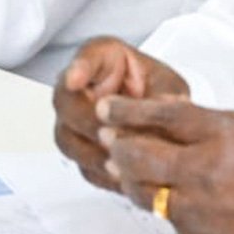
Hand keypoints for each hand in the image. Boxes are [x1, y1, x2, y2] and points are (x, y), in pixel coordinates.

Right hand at [53, 37, 188, 190]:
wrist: (158, 118)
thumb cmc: (157, 91)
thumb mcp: (168, 85)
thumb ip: (165, 94)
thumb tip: (167, 105)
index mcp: (102, 59)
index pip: (84, 57)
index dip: (77, 69)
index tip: (75, 79)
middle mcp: (78, 88)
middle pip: (66, 103)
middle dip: (89, 122)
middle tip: (110, 133)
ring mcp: (73, 120)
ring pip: (68, 139)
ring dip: (93, 153)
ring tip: (120, 163)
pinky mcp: (80, 151)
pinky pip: (81, 164)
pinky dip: (101, 173)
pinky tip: (122, 176)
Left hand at [99, 98, 233, 233]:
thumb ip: (218, 121)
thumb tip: (182, 115)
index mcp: (222, 136)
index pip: (161, 116)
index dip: (128, 110)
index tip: (108, 107)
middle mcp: (204, 172)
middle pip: (139, 155)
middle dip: (117, 144)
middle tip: (108, 136)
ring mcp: (200, 210)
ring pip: (145, 193)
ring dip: (130, 178)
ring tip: (123, 167)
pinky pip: (170, 219)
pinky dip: (161, 205)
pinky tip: (161, 196)